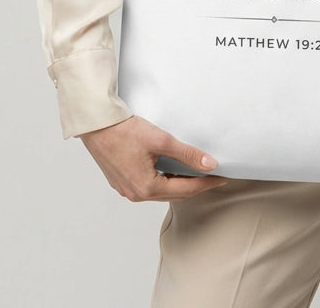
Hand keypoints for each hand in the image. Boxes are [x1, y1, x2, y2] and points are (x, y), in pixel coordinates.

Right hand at [80, 116, 227, 201]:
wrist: (97, 125)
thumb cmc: (125, 131)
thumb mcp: (161, 140)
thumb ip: (187, 154)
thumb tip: (209, 164)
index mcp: (147, 188)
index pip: (186, 190)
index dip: (206, 183)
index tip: (222, 178)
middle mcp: (136, 194)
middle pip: (174, 194)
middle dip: (195, 186)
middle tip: (213, 176)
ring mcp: (126, 189)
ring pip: (161, 191)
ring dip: (178, 184)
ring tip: (195, 174)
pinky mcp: (121, 182)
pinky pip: (148, 186)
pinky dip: (163, 181)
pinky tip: (171, 171)